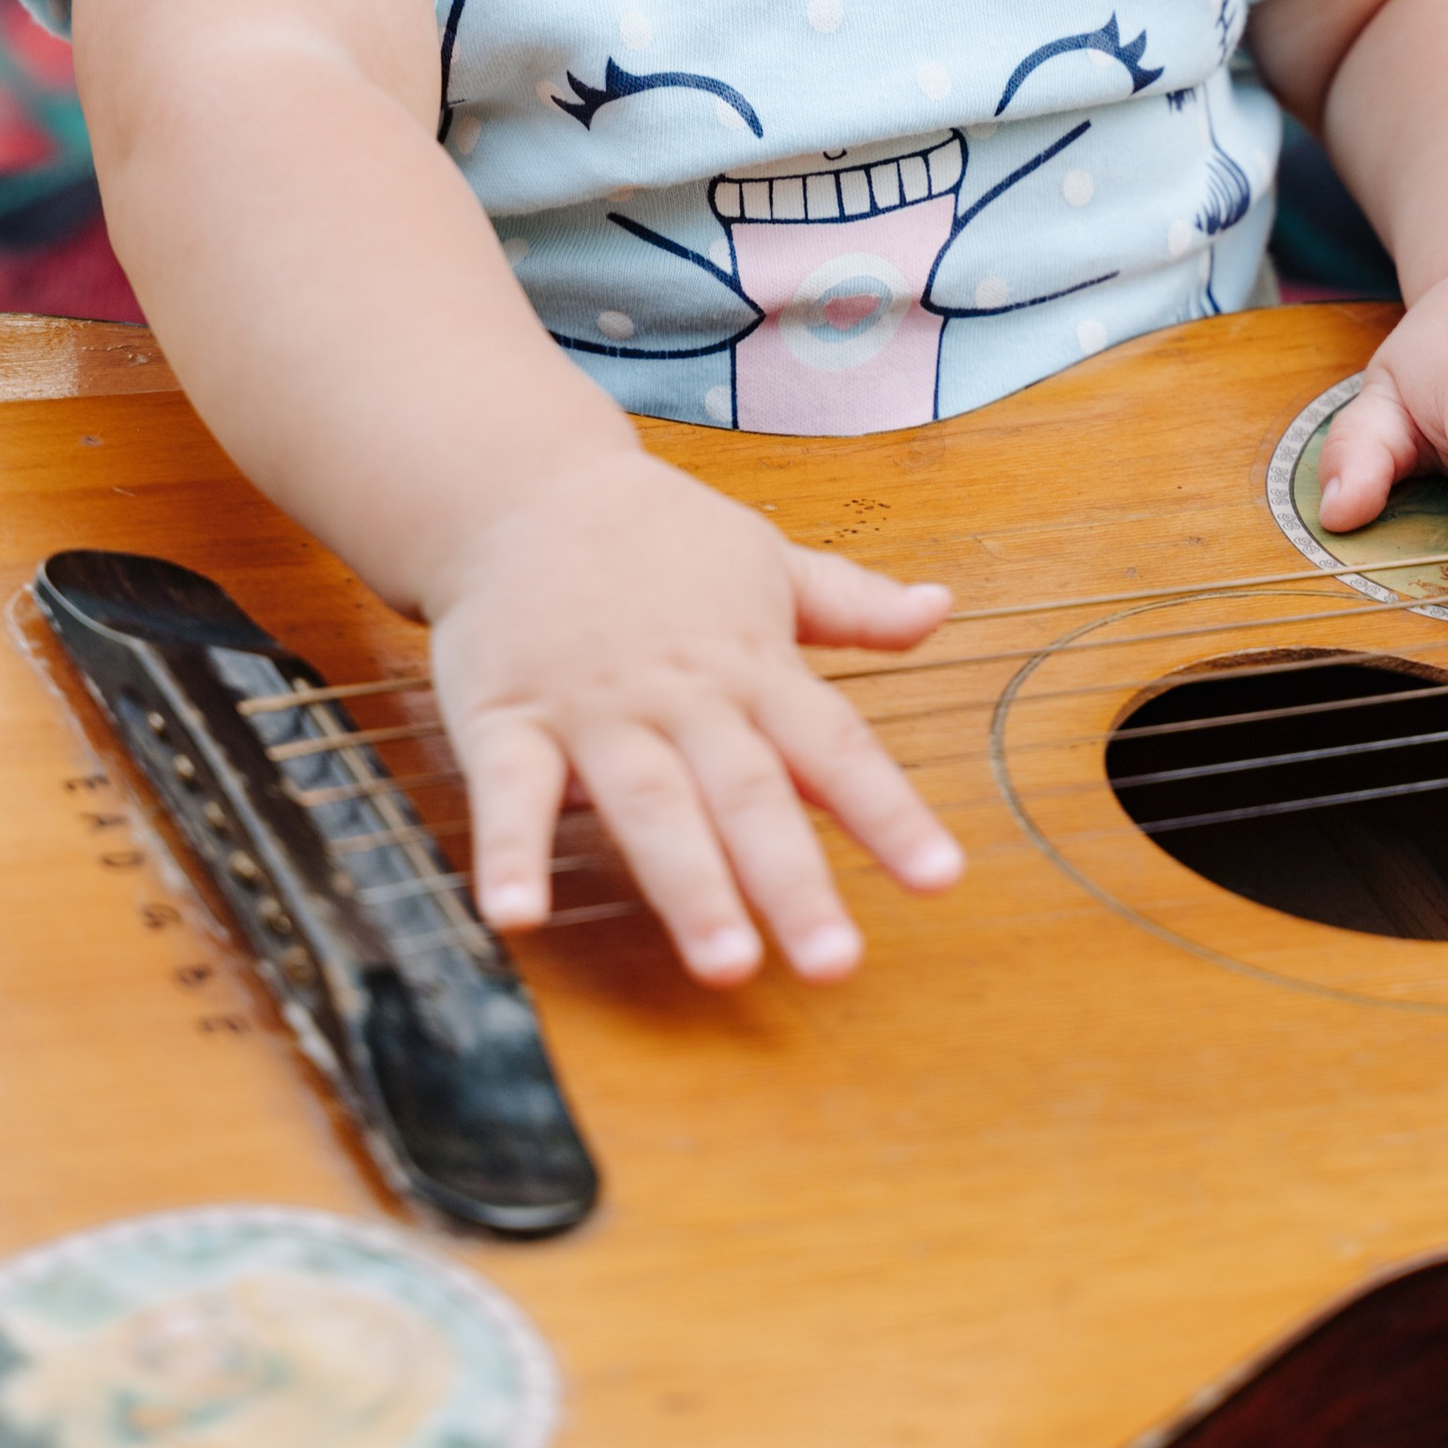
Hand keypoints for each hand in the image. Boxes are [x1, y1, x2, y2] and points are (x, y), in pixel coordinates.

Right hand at [423, 449, 962, 987]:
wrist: (520, 485)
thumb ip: (853, 604)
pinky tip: (517, 916)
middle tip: (834, 962)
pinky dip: (511, 852)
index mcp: (753, 665)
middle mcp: (684, 696)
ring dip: (689, 886)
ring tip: (725, 962)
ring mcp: (595, 709)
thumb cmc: (654, 534)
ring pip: (650, 805)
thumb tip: (939, 606)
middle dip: (792, 881)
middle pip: (748, 795)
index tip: (940, 877)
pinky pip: (510, 792)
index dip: (889, 813)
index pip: (836, 746)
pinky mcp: (508, 717)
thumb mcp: (767, 559)